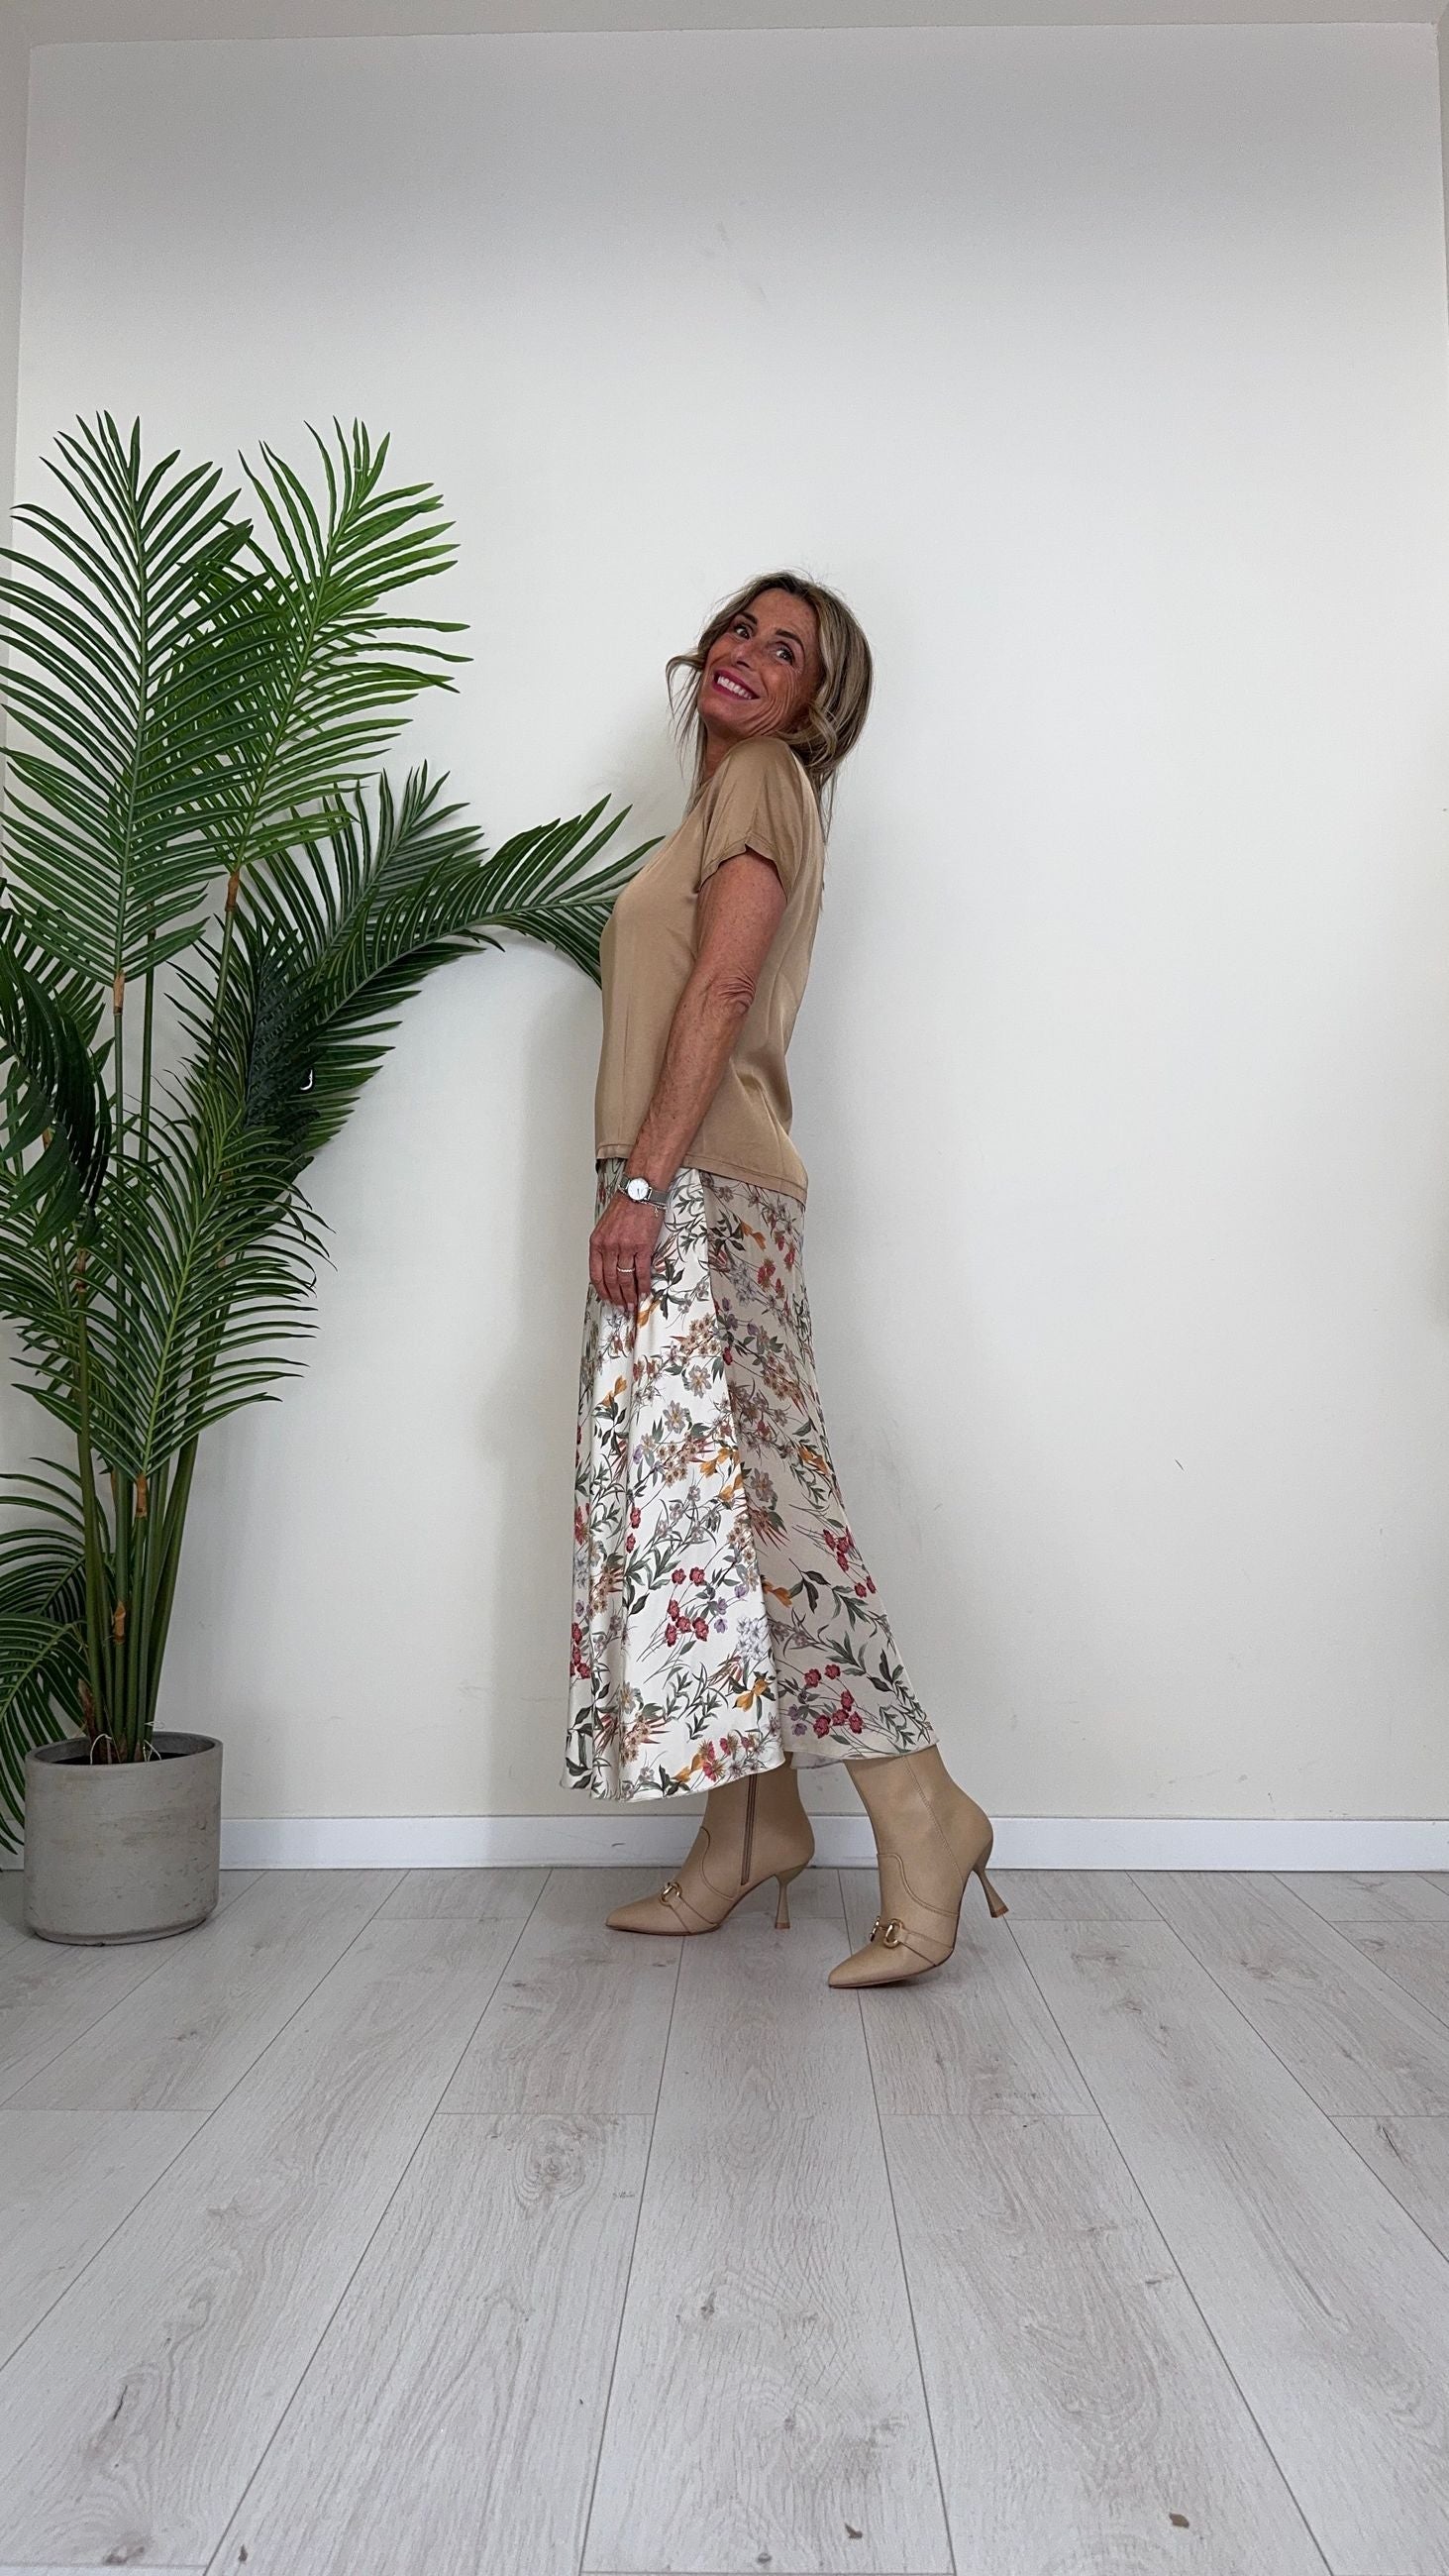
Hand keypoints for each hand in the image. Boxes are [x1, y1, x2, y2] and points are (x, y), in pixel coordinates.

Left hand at [590, 1189, 664, 1311]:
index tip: (608, 1299)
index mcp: (597, 1242)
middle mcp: (609, 1246)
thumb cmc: (625, 1206)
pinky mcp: (643, 1246)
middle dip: (616, 1297)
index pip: (596, 1274)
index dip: (602, 1291)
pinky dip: (643, 1285)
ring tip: (633, 1304)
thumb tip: (608, 1268)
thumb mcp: (605, 1227)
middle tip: (622, 1307)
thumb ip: (604, 1247)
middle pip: (611, 1280)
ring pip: (626, 1279)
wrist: (641, 1191)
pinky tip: (645, 1292)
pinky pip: (642, 1272)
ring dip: (630, 1295)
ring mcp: (626, 1247)